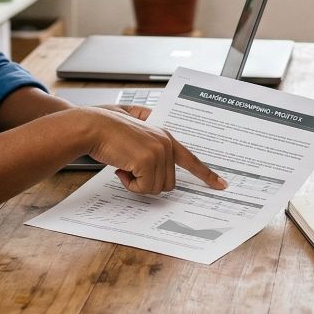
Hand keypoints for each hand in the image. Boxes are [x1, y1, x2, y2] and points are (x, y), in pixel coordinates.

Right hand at [80, 107, 226, 193]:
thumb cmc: (107, 130)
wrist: (92, 126)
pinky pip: (143, 188)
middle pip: (168, 183)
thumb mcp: (136, 134)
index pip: (192, 159)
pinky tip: (121, 168)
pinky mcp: (148, 160)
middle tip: (130, 168)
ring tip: (124, 165)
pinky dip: (130, 184)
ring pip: (156, 188)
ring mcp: (159, 151)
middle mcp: (166, 143)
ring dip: (137, 183)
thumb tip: (158, 163)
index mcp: (166, 137)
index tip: (221, 185)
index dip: (206, 174)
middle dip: (147, 182)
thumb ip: (151, 142)